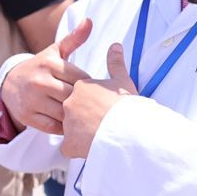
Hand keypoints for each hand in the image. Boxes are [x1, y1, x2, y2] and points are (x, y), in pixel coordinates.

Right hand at [0, 20, 92, 136]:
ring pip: (64, 113)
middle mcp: (39, 81)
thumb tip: (89, 21)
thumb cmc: (40, 68)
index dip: (89, 86)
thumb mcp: (54, 52)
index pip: (81, 79)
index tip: (91, 89)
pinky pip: (54, 127)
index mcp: (49, 64)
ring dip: (73, 116)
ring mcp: (32, 100)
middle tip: (88, 105)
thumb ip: (74, 39)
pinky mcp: (27, 116)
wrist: (10, 84)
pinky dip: (62, 127)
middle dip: (83, 102)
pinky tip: (66, 121)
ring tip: (79, 114)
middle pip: (73, 97)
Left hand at [59, 42, 136, 160]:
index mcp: (80, 88)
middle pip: (73, 111)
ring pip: (69, 129)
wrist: (129, 131)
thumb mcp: (122, 82)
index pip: (80, 95)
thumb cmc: (127, 106)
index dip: (93, 103)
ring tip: (99, 135)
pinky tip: (92, 147)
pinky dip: (78, 149)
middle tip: (102, 123)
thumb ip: (116, 63)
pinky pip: (69, 147)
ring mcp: (67, 124)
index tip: (104, 109)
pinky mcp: (68, 144)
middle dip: (85, 117)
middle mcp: (69, 104)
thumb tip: (115, 46)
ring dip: (81, 133)